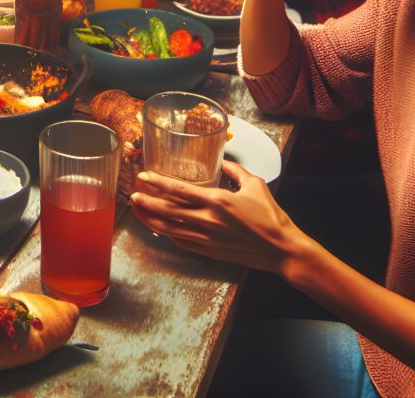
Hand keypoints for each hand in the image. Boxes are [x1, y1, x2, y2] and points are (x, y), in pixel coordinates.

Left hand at [131, 161, 302, 274]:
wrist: (282, 250)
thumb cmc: (271, 216)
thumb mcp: (255, 184)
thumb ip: (235, 170)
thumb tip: (223, 161)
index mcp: (217, 201)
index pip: (180, 190)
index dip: (158, 183)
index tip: (143, 178)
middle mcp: (208, 220)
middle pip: (168, 212)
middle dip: (147, 204)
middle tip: (132, 197)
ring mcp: (207, 239)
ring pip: (171, 230)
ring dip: (151, 221)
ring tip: (138, 213)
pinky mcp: (210, 252)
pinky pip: (182, 243)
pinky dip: (167, 236)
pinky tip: (159, 230)